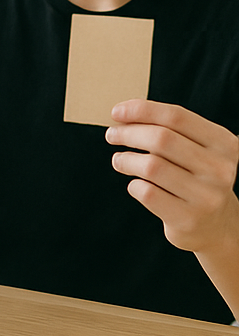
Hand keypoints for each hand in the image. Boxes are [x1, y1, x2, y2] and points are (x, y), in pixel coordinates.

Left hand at [108, 99, 238, 254]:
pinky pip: (147, 193)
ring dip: (126, 160)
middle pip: (161, 139)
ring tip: (119, 160)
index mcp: (224, 144)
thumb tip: (124, 115)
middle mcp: (220, 168)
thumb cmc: (195, 178)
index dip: (142, 110)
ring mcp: (206, 196)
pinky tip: (136, 184)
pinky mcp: (188, 218)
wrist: (215, 225)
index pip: (177, 117)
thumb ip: (168, 131)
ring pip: (151, 166)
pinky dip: (134, 185)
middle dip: (129, 133)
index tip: (116, 112)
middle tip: (111, 135)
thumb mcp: (196, 151)